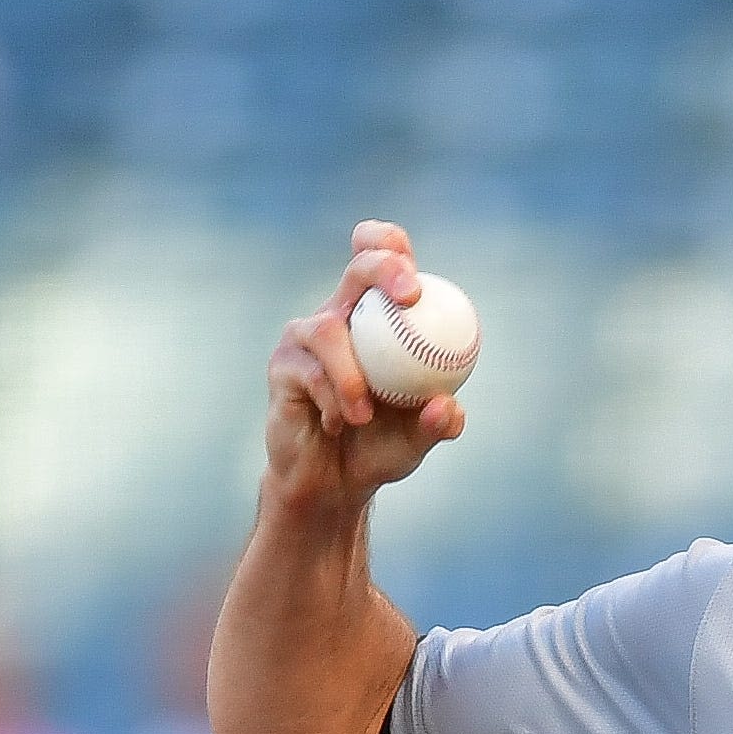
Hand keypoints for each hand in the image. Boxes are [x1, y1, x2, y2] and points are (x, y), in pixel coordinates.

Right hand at [262, 220, 465, 515]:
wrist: (333, 483)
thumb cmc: (379, 449)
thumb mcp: (416, 440)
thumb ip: (436, 424)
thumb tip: (449, 407)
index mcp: (377, 318)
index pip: (383, 259)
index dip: (394, 249)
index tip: (417, 279)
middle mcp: (340, 315)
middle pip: (359, 267)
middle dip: (385, 269)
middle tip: (410, 298)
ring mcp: (306, 337)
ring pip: (328, 330)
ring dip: (352, 374)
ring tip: (363, 414)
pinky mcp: (283, 365)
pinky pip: (309, 372)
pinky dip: (330, 400)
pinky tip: (338, 423)